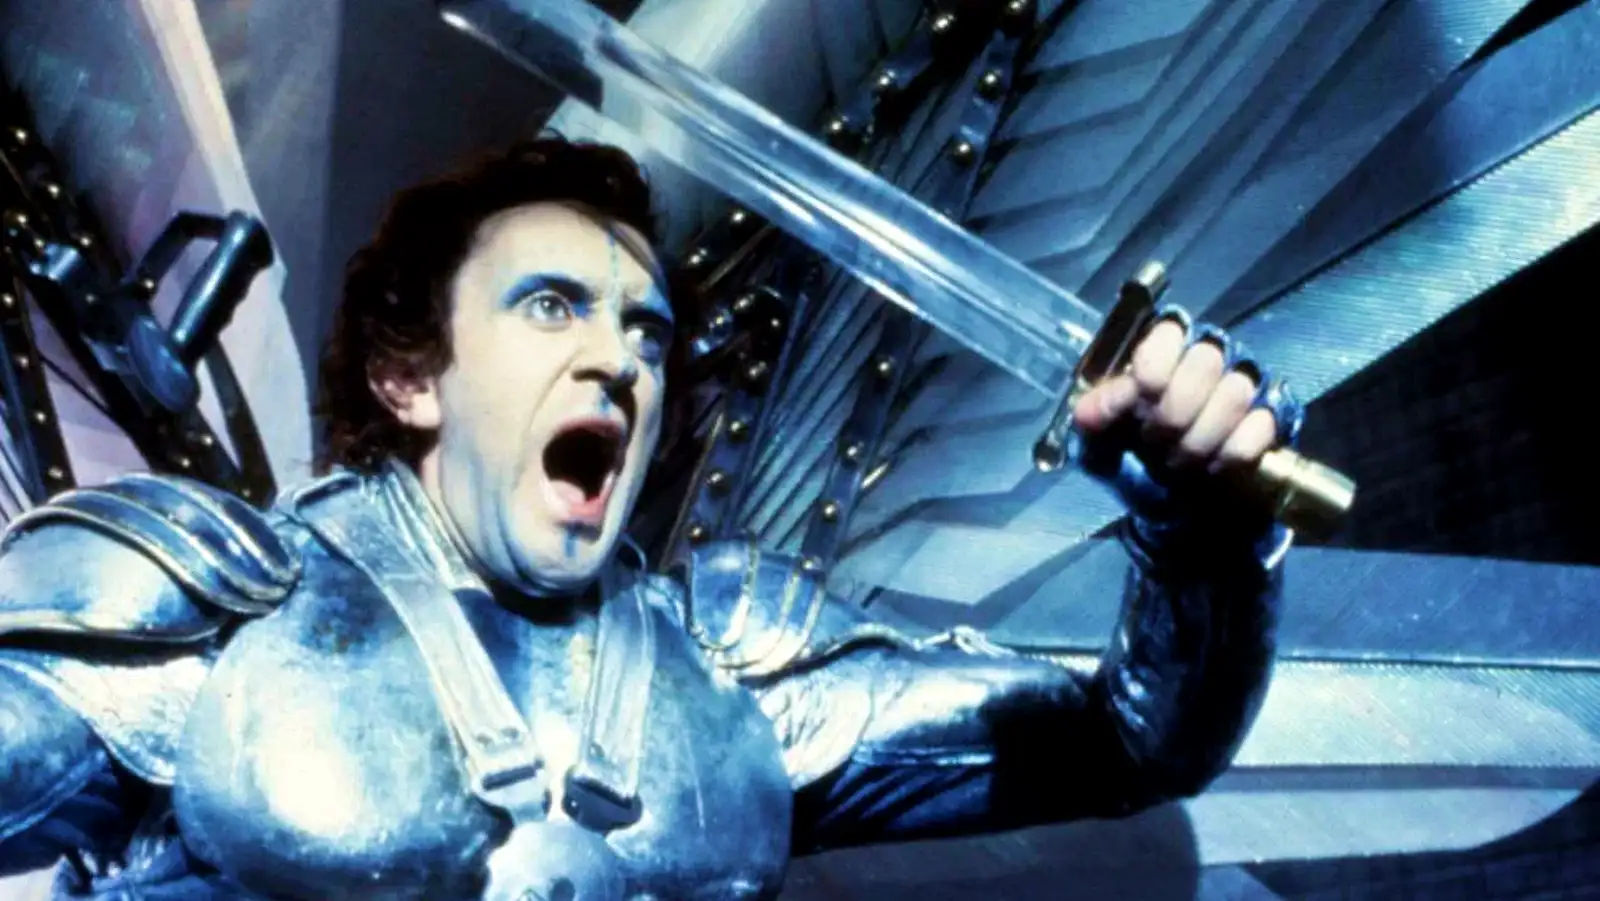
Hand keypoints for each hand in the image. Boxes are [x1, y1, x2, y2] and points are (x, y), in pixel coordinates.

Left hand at [1071, 317, 1278, 475]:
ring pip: (1235, 393)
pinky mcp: (1273, 416)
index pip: (1169, 330)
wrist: (1174, 507)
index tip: (1143, 398)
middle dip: (1175, 413)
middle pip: (1205, 360)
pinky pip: (1261, 426)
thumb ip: (1092, 419)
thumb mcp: (1098, 443)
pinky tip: (1211, 469)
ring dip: (1200, 440)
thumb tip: (1088, 411)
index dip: (1155, 365)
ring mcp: (1245, 384)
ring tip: (1177, 464)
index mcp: (1161, 350)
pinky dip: (1231, 454)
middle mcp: (1207, 356)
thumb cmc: (1134, 460)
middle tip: (1155, 443)